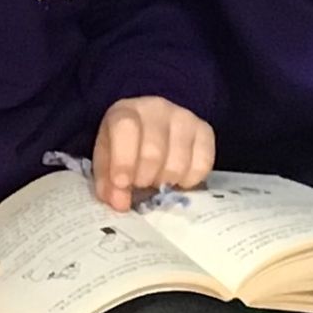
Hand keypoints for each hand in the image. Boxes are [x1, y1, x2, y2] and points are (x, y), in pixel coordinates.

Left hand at [93, 96, 216, 210]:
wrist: (148, 133)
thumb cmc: (124, 148)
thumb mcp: (107, 162)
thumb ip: (109, 184)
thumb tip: (121, 203)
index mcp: (125, 111)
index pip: (126, 128)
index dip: (123, 160)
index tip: (122, 184)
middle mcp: (157, 109)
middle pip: (154, 151)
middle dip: (145, 178)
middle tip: (140, 184)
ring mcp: (184, 118)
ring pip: (179, 162)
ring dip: (166, 181)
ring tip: (157, 179)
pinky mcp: (205, 131)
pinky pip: (203, 164)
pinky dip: (189, 180)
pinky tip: (178, 179)